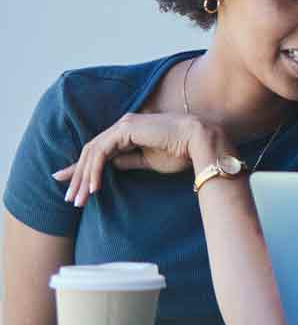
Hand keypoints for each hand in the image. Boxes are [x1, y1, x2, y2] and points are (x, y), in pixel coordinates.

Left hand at [54, 113, 226, 207]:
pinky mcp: (125, 130)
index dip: (82, 168)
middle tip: (71, 198)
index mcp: (129, 131)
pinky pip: (101, 152)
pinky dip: (94, 170)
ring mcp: (123, 125)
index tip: (72, 185)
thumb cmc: (181, 151)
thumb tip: (111, 166)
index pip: (99, 150)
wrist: (199, 142)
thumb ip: (128, 161)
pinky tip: (94, 187)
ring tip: (78, 199)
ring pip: (92, 152)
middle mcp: (123, 125)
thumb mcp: (148, 161)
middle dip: (78, 176)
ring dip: (83, 177)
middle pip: (91, 151)